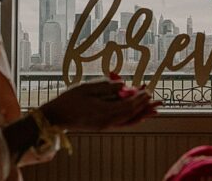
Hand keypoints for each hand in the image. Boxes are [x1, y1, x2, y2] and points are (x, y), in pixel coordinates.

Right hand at [39, 79, 160, 130]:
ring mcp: (105, 126)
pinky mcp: (102, 126)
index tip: (148, 90)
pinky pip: (122, 124)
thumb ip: (106, 85)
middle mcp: (107, 122)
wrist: (54, 117)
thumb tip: (124, 84)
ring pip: (128, 121)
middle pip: (132, 115)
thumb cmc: (68, 100)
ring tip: (154, 110)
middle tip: (156, 99)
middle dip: (145, 106)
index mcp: (104, 112)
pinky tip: (140, 118)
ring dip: (142, 114)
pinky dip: (132, 120)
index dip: (140, 98)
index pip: (128, 106)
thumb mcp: (86, 88)